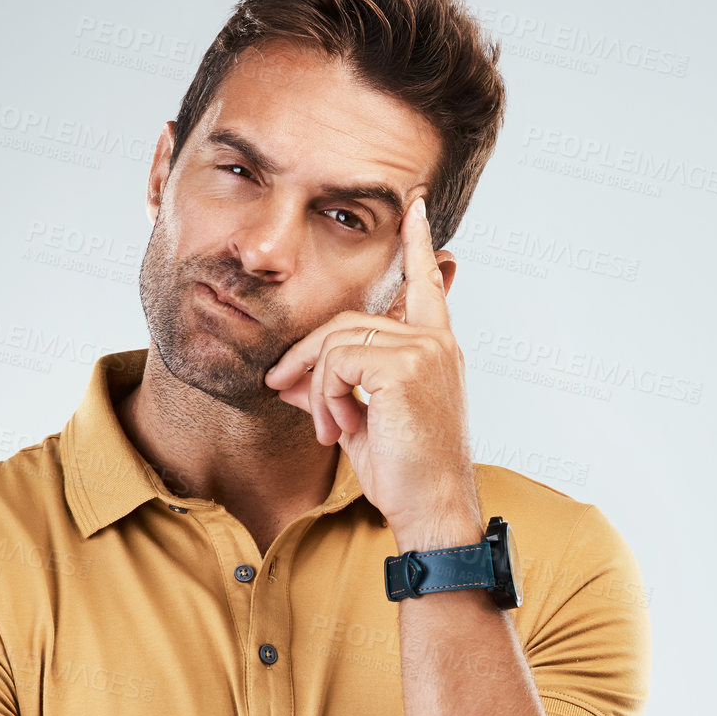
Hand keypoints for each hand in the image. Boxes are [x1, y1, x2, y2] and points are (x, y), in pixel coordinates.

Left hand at [262, 196, 479, 544]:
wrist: (430, 509)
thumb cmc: (405, 475)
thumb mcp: (362, 423)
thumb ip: (335, 391)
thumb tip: (289, 380)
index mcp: (436, 350)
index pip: (427, 285)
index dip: (418, 244)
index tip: (413, 205)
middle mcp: (436, 343)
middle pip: (348, 321)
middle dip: (306, 355)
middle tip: (280, 388)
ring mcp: (424, 351)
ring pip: (337, 343)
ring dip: (317, 388)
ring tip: (327, 427)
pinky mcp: (405, 366)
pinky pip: (337, 363)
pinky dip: (325, 397)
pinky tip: (339, 428)